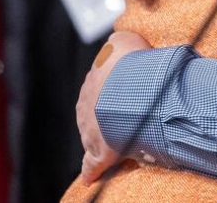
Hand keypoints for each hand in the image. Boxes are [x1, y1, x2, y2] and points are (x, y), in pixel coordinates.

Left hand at [79, 31, 151, 182]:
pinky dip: (92, 170)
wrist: (128, 85)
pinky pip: (92, 164)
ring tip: (126, 138)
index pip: (100, 88)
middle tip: (128, 116)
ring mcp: (89, 129)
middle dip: (108, 114)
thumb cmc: (130, 62)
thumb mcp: (125, 39)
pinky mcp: (98, 151)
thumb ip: (121, 40)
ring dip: (107, 136)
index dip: (113, 91)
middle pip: (96, 112)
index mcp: (92, 82)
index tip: (125, 94)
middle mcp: (86, 105)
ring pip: (96, 135)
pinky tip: (91, 176)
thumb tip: (119, 39)